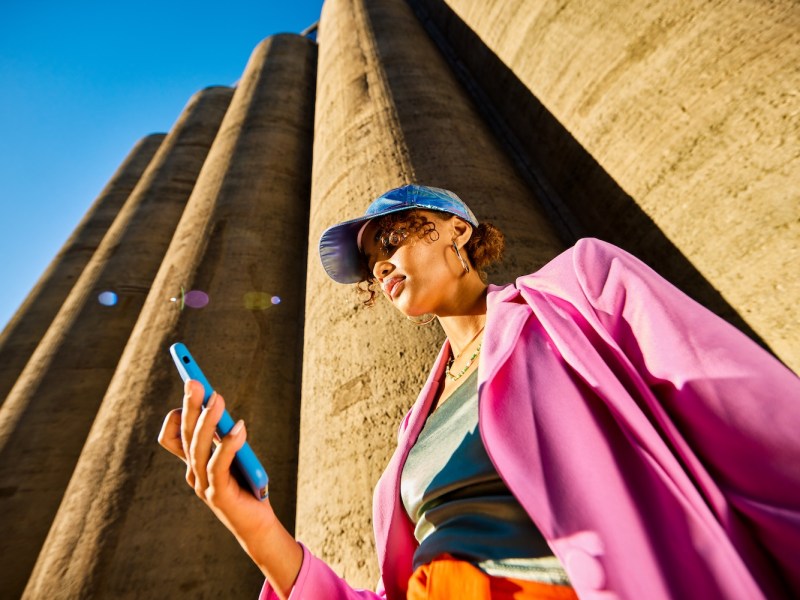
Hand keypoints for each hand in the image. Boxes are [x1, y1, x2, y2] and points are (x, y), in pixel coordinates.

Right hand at [158, 380, 302, 597]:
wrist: (257, 524)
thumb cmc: (246, 486)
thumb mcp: (233, 456)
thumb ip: (223, 437)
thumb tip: (218, 403)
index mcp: (192, 462)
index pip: (173, 435)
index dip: (178, 412)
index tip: (189, 383)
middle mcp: (192, 472)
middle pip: (185, 434)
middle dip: (189, 405)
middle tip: (195, 380)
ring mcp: (202, 484)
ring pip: (198, 447)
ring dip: (207, 420)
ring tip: (218, 398)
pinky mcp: (218, 494)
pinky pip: (219, 465)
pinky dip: (228, 444)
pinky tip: (240, 427)